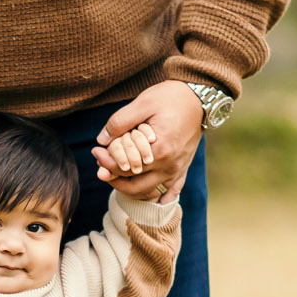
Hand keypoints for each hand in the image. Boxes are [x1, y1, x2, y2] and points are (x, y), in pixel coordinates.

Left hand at [93, 81, 202, 202]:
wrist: (200, 97)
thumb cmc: (171, 97)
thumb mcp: (143, 103)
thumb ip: (120, 122)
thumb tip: (101, 139)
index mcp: (158, 150)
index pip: (124, 168)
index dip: (105, 161)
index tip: (96, 150)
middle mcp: (169, 165)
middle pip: (134, 185)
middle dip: (113, 178)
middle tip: (101, 165)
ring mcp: (177, 169)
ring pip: (149, 191)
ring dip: (130, 187)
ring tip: (116, 174)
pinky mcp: (184, 167)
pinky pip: (173, 191)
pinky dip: (162, 198)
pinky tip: (154, 200)